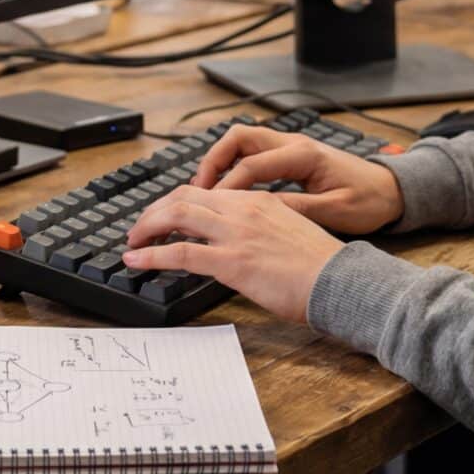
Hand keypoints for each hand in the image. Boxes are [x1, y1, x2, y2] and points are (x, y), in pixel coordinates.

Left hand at [123, 186, 343, 324]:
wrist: (341, 282)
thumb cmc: (322, 267)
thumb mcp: (290, 232)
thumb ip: (261, 230)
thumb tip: (241, 244)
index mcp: (259, 200)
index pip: (205, 192)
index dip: (176, 203)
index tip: (163, 217)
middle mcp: (243, 209)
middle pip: (183, 197)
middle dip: (154, 211)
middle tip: (140, 230)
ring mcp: (236, 233)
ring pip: (176, 215)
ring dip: (146, 228)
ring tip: (132, 243)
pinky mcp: (232, 261)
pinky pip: (179, 252)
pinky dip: (151, 256)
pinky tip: (135, 263)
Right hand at [189, 125, 403, 234]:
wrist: (392, 191)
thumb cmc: (369, 201)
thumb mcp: (334, 211)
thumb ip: (295, 209)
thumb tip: (258, 212)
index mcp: (303, 155)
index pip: (252, 165)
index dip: (227, 187)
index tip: (211, 207)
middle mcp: (294, 143)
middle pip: (238, 138)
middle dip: (212, 162)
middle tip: (196, 191)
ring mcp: (291, 147)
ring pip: (242, 143)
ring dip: (220, 162)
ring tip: (205, 192)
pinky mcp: (291, 156)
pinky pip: (253, 154)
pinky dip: (234, 168)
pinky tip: (227, 192)